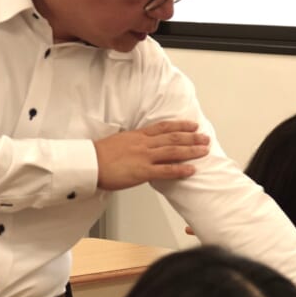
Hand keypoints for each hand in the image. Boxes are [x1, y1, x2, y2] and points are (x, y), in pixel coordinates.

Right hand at [93, 120, 209, 190]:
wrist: (89, 163)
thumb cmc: (99, 155)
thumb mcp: (119, 141)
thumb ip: (133, 141)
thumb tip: (141, 144)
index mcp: (138, 135)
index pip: (164, 127)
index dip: (180, 125)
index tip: (192, 125)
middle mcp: (144, 143)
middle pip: (173, 137)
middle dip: (192, 137)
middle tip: (205, 137)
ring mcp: (144, 157)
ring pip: (173, 151)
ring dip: (191, 150)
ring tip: (205, 150)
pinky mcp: (143, 172)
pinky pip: (166, 171)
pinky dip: (180, 170)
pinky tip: (191, 170)